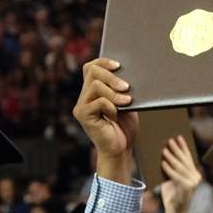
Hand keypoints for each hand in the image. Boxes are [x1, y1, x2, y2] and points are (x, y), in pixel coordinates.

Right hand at [72, 57, 137, 182]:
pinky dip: (111, 106)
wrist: (120, 150)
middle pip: (92, 71)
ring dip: (114, 93)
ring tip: (127, 102)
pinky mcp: (82, 115)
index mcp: (93, 90)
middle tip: (127, 87)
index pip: (91, 67)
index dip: (104, 62)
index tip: (119, 65)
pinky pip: (98, 102)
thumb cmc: (124, 128)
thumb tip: (131, 73)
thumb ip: (123, 90)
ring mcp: (81, 105)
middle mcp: (84, 95)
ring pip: (96, 85)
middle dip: (112, 76)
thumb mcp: (127, 104)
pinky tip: (116, 115)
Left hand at [160, 135, 202, 212]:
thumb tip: (165, 153)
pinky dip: (169, 169)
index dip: (183, 147)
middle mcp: (196, 177)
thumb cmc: (173, 194)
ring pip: (180, 167)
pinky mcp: (187, 188)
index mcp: (194, 174)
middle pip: (184, 160)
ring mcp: (193, 183)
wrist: (176, 212)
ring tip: (164, 150)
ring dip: (171, 157)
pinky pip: (176, 176)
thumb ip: (173, 169)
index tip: (179, 137)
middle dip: (177, 150)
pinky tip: (163, 163)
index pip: (189, 157)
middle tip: (169, 140)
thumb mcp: (173, 179)